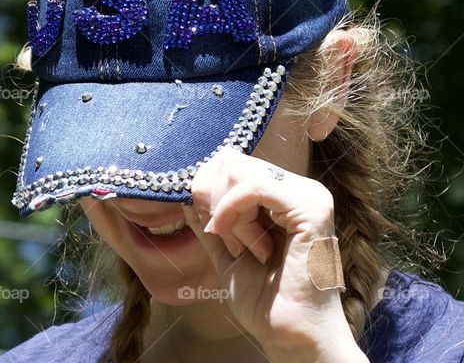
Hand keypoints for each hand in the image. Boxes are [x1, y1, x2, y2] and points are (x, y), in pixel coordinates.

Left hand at [180, 146, 367, 362]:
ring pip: (239, 172)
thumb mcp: (226, 252)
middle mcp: (299, 189)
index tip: (210, 228)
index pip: (232, 164)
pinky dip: (231, 211)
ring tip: (242, 248)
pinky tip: (232, 238)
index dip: (207, 190)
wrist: (290, 335)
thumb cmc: (263, 299)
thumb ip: (210, 221)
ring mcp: (308, 195)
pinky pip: (253, 187)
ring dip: (226, 213)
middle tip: (225, 237)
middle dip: (214, 200)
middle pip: (231, 162)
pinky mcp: (311, 207)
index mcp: (282, 197)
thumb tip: (187, 195)